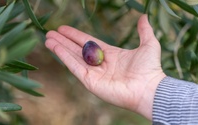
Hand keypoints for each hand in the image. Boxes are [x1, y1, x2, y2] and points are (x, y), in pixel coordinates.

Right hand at [45, 14, 165, 119]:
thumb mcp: (148, 44)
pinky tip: (54, 47)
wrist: (149, 88)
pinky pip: (74, 67)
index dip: (75, 35)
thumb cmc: (150, 68)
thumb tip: (143, 17)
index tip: (64, 29)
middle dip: (64, 41)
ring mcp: (94, 73)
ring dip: (59, 48)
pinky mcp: (90, 82)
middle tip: (50, 32)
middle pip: (77, 49)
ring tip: (47, 39)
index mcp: (110, 55)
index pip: (88, 42)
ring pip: (73, 57)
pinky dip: (63, 56)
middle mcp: (100, 64)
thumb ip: (144, 31)